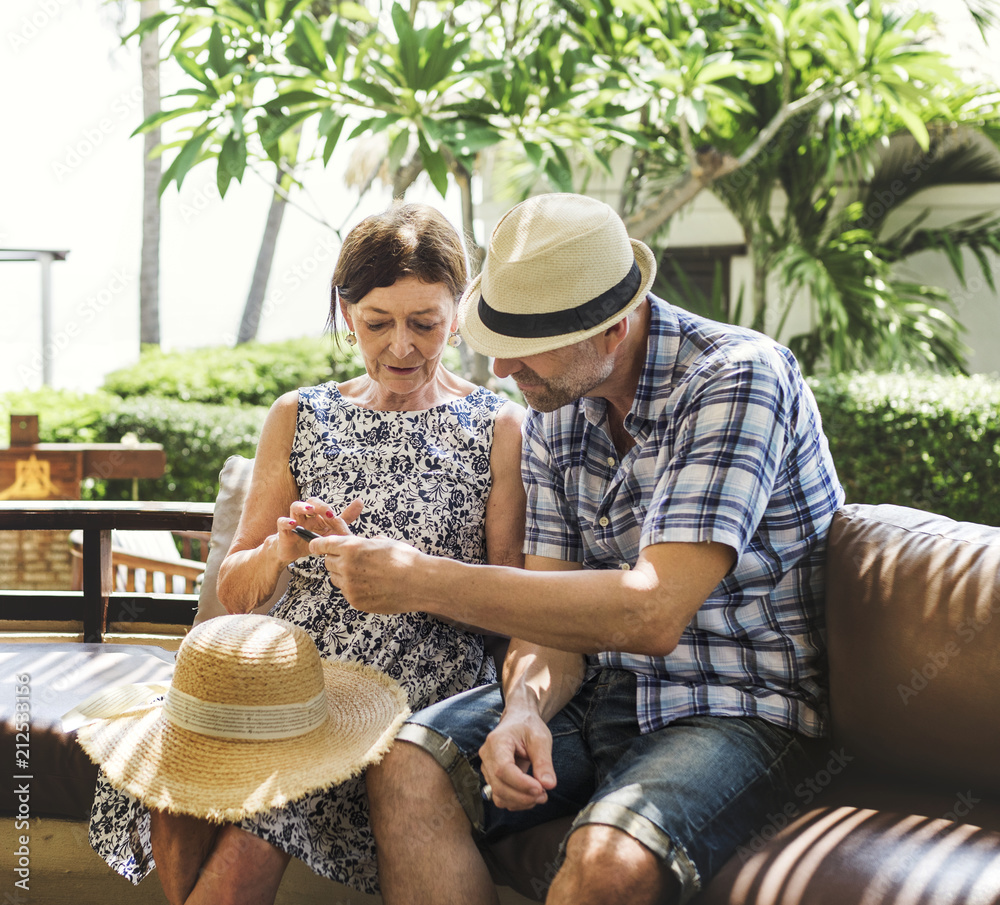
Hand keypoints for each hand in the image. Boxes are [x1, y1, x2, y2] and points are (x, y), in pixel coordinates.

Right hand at [275, 497, 362, 562]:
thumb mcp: (330, 530)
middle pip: (310, 501)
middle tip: (325, 512)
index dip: (328, 508)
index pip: (323, 505)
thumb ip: (344, 518)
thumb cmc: (311, 538)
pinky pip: (281, 522)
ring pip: (295, 506)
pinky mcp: (284, 531)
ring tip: (309, 509)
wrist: (292, 551)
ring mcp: (294, 521)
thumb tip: (361, 501)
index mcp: (317, 514)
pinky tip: (292, 524)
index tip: (334, 516)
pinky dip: (286, 522)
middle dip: (318, 504)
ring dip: (302, 506)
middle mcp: (306, 515)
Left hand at [307, 533, 423, 612]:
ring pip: (336, 579)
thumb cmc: (405, 559)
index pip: (321, 545)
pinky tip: (372, 585)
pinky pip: (346, 592)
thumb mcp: (383, 542)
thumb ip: (364, 542)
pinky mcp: (355, 601)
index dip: (317, 545)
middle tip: (352, 560)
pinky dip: (354, 588)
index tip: (316, 546)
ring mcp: (350, 586)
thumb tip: (360, 542)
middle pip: (327, 562)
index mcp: (351, 547)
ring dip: (344, 575)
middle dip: (336, 560)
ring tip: (365, 574)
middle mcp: (346, 566)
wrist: (420, 583)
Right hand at [478, 709, 556, 810]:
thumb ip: (544, 762)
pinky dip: (516, 802)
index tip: (540, 789)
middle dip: (523, 796)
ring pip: (499, 795)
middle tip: (544, 795)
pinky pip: (501, 796)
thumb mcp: (540, 739)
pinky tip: (530, 796)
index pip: (503, 769)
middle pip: (499, 786)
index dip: (521, 783)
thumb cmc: (528, 726)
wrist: (519, 721)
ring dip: (520, 802)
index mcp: (497, 742)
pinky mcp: (492, 778)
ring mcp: (487, 768)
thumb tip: (549, 785)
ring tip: (540, 796)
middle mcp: (487, 756)